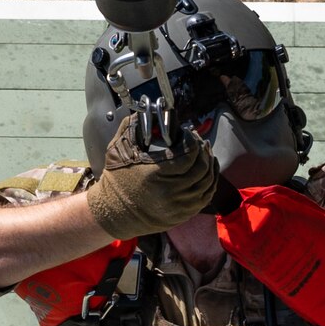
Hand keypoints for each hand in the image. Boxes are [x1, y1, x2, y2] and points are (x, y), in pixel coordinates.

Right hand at [85, 118, 221, 237]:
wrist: (113, 214)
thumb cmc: (116, 180)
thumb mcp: (118, 150)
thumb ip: (133, 127)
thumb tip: (147, 110)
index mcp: (155, 175)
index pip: (188, 154)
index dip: (192, 140)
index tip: (187, 133)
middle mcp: (170, 192)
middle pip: (201, 167)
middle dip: (203, 150)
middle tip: (199, 140)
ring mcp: (179, 206)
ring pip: (207, 182)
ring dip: (210, 164)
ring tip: (206, 152)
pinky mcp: (184, 215)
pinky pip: (206, 196)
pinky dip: (211, 181)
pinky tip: (209, 170)